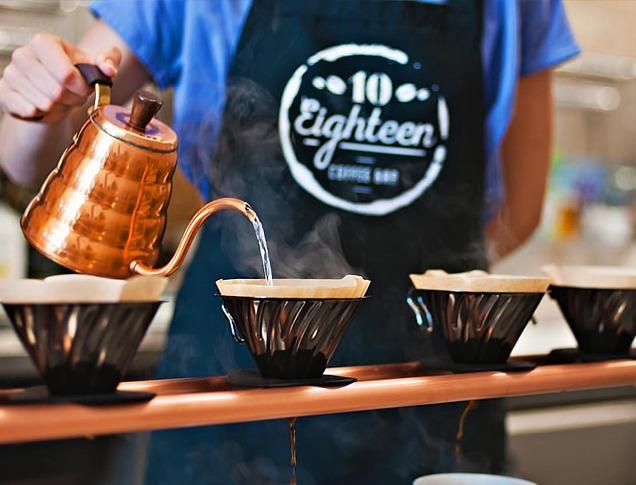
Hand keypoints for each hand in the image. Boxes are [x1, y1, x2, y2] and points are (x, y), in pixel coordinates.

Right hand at [0, 33, 120, 122]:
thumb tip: (109, 70)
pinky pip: (28, 110)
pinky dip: (43, 114)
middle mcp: (23, 55)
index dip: (80, 87)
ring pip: (45, 104)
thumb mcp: (93, 64)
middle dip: (72, 99)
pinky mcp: (4, 93)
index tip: (85, 88)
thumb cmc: (73, 73)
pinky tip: (46, 106)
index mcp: (44, 43)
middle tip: (74, 96)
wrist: (53, 89)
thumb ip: (108, 60)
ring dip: (60, 107)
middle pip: (57, 91)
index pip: (66, 74)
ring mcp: (11, 74)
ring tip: (60, 99)